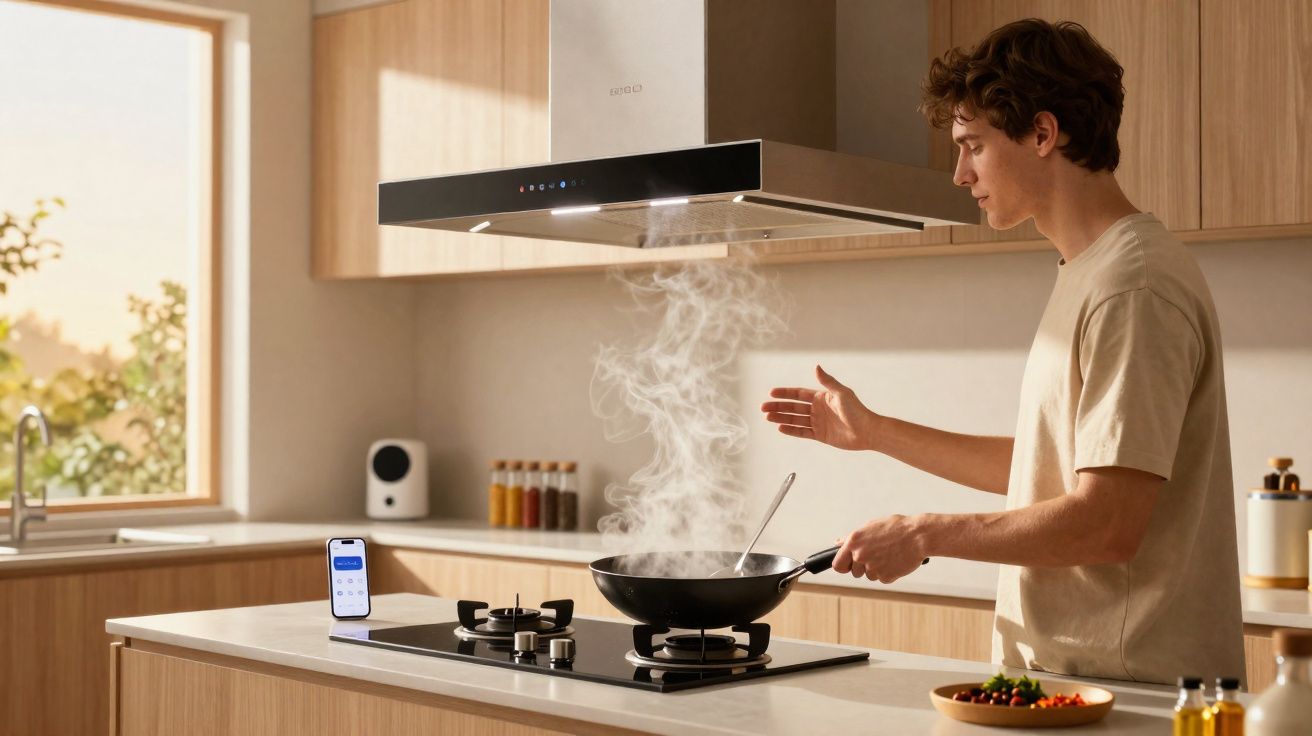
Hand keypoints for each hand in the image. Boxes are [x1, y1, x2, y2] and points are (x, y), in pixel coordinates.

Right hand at [761, 365, 879, 450]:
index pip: (798, 394)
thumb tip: (816, 366)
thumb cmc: (857, 411)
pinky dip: (791, 430)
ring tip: (767, 417)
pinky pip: (802, 432)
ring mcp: (818, 422)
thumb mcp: (842, 393)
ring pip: (795, 419)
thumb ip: (827, 381)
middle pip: (793, 407)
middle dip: (778, 407)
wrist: (868, 431)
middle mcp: (818, 409)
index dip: (785, 393)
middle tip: (763, 407)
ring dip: (781, 418)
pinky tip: (780, 428)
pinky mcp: (820, 435)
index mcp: (822, 397)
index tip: (772, 393)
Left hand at [833, 515, 926, 583]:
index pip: (838, 565)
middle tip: (877, 555)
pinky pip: (883, 579)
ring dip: (877, 569)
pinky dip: (889, 573)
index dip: (843, 566)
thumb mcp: (871, 527)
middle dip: (864, 567)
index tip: (849, 566)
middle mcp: (860, 555)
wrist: (919, 536)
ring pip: (870, 576)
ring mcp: (872, 568)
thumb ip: (852, 538)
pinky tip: (896, 560)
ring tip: (889, 555)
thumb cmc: (896, 528)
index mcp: (854, 542)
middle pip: (855, 572)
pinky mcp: (885, 577)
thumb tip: (838, 543)